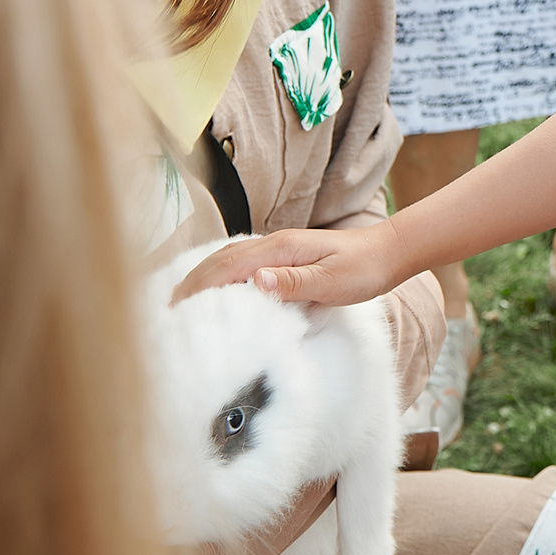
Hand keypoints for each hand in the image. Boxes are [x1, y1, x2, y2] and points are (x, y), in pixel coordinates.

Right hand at [169, 225, 405, 306]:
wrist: (388, 252)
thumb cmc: (363, 269)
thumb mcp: (332, 281)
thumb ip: (295, 283)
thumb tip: (255, 281)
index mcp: (280, 249)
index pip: (227, 267)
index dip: (198, 287)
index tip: (175, 308)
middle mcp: (274, 245)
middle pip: (220, 260)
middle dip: (191, 282)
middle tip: (167, 309)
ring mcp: (279, 250)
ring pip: (229, 260)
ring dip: (203, 278)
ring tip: (183, 301)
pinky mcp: (286, 258)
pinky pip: (244, 264)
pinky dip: (222, 277)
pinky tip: (219, 291)